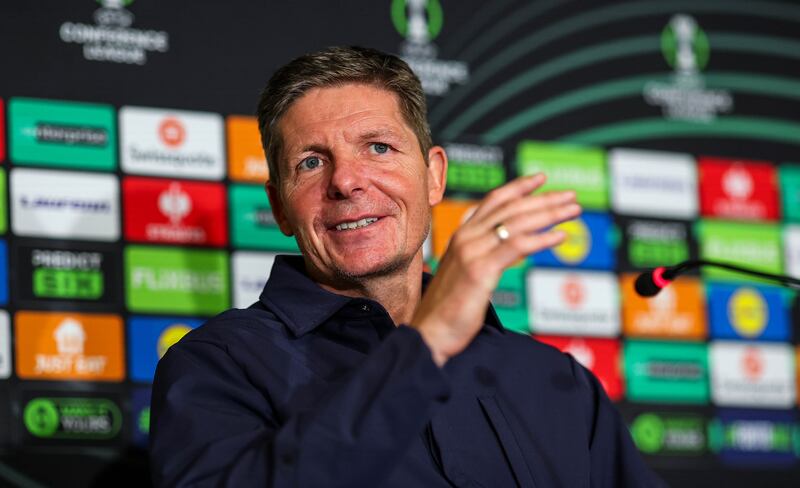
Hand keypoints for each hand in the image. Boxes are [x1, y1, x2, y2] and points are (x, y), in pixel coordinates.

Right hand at [411, 173, 580, 365]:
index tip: (541, 179)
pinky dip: (541, 238)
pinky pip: (516, 246)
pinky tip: (560, 236)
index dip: (519, 187)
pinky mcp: (480, 270)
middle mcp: (465, 238)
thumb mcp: (463, 273)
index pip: (494, 201)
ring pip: (517, 222)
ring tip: (573, 210)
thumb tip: (504, 249)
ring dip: (549, 213)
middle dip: (544, 199)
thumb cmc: (447, 310)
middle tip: (571, 195)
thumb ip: (480, 255)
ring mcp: (471, 252)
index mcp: (461, 236)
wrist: (429, 333)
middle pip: (511, 207)